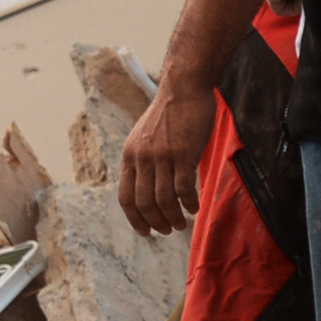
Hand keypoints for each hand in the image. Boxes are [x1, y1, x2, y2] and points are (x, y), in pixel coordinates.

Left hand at [117, 79, 216, 238]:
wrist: (183, 88)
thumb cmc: (168, 114)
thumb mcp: (144, 138)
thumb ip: (143, 161)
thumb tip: (147, 188)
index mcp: (129, 156)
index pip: (125, 197)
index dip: (134, 219)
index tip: (145, 232)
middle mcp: (142, 159)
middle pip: (144, 203)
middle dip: (155, 222)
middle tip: (167, 231)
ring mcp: (162, 157)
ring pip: (164, 199)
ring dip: (173, 217)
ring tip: (182, 224)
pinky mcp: (183, 153)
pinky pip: (184, 188)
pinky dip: (189, 203)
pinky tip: (195, 208)